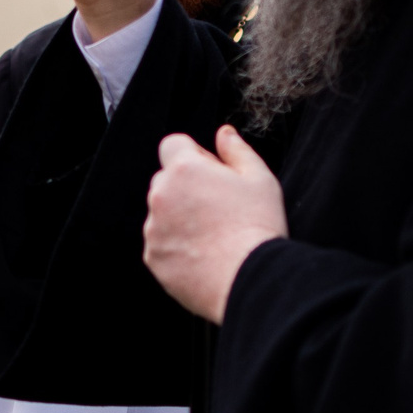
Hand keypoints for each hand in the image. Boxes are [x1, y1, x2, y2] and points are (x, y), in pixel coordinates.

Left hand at [143, 125, 285, 323]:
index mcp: (185, 169)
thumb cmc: (257, 227)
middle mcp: (161, 196)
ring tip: (214, 235)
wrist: (249, 278)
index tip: (212, 173)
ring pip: (162, 213)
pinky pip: (161, 244)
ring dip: (180, 217)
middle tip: (219, 207)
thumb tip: (224, 134)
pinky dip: (177, 246)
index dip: (194, 155)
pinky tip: (205, 254)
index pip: (173, 145)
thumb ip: (237, 150)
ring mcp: (154, 229)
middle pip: (167, 180)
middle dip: (187, 187)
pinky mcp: (153, 258)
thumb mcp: (259, 178)